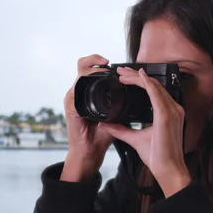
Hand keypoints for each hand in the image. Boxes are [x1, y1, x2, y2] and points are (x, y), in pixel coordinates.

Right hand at [61, 54, 114, 181]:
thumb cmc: (102, 137)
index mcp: (87, 94)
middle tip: (109, 61)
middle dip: (95, 59)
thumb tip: (142, 95)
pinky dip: (88, 81)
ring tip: (105, 66)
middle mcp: (78, 94)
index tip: (115, 63)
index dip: (99, 62)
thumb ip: (125, 105)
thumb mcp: (116, 116)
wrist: (91, 153)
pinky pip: (78, 88)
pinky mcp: (71, 106)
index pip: (90, 70)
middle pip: (82, 66)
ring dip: (92, 66)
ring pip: (79, 73)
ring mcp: (72, 99)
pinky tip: (98, 79)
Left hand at [99, 67, 190, 197]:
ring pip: (153, 86)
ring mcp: (172, 111)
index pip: (154, 90)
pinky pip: (156, 94)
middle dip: (136, 76)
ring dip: (137, 78)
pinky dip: (146, 83)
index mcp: (168, 113)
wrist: (168, 170)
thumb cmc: (158, 157)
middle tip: (120, 70)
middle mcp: (173, 109)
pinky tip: (138, 76)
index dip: (140, 81)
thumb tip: (106, 124)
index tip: (125, 78)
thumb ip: (122, 130)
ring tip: (122, 73)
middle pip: (154, 85)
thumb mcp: (136, 139)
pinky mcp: (166, 116)